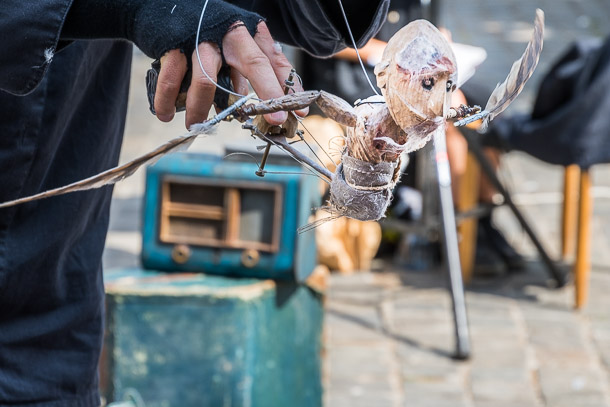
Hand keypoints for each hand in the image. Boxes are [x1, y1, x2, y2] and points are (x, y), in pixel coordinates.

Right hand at [153, 21, 305, 128]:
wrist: (166, 4)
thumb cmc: (205, 31)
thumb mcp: (232, 46)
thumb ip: (243, 74)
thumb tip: (251, 108)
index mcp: (247, 33)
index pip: (274, 60)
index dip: (286, 88)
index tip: (297, 113)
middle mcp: (228, 33)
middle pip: (253, 62)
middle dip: (267, 91)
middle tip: (272, 120)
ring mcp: (201, 38)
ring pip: (207, 78)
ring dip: (201, 108)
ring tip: (196, 125)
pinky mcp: (173, 45)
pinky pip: (171, 78)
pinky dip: (167, 100)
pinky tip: (167, 114)